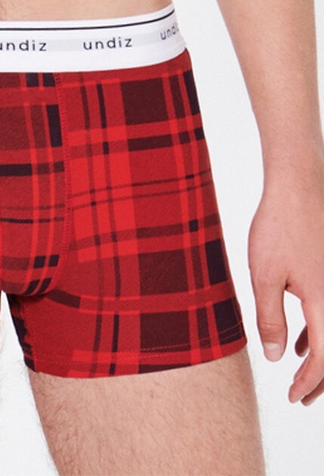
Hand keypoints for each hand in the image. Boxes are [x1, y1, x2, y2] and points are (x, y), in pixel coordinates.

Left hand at [248, 158, 323, 406]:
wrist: (298, 185)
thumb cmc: (280, 226)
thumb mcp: (265, 276)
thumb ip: (270, 319)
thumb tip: (275, 357)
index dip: (309, 384)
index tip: (293, 397)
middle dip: (321, 380)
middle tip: (302, 398)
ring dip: (320, 356)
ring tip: (297, 371)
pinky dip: (318, 331)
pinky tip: (298, 337)